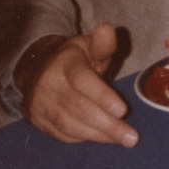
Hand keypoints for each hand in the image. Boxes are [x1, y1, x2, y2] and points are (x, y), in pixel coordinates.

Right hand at [23, 24, 137, 146]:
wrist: (36, 71)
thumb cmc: (73, 60)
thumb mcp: (88, 46)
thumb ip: (103, 44)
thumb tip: (107, 29)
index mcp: (64, 63)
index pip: (82, 80)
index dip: (102, 96)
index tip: (123, 110)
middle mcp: (48, 84)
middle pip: (78, 108)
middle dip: (107, 125)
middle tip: (132, 137)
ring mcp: (40, 104)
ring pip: (70, 126)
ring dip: (99, 135)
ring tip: (123, 139)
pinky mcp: (38, 121)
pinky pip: (63, 135)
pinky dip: (85, 138)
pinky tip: (104, 138)